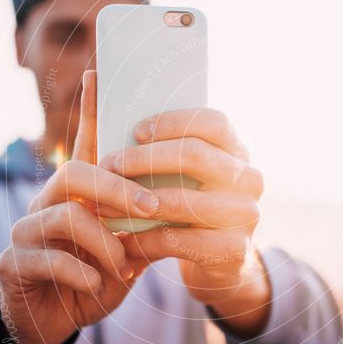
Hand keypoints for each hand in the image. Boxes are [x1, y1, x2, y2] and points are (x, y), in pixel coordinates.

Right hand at [0, 71, 159, 343]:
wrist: (56, 322)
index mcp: (78, 194)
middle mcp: (47, 202)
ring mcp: (26, 231)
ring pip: (66, 215)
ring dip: (105, 242)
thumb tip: (185, 195)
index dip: (91, 109)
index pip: (85, 143)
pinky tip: (97, 284)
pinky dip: (82, 273)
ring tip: (124, 264)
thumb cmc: (96, 275)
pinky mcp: (13, 263)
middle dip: (119, 189)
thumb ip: (145, 221)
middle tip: (151, 206)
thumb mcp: (128, 247)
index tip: (100, 72)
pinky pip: (47, 259)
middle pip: (77, 172)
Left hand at [100, 108, 271, 335]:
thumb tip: (93, 79)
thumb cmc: (188, 208)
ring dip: (135, 203)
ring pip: (184, 201)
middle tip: (108, 166)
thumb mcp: (180, 174)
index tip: (135, 132)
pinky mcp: (234, 250)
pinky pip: (180, 240)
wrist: (220, 265)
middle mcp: (249, 178)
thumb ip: (151, 138)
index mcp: (237, 151)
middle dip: (144, 159)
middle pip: (195, 155)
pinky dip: (145, 239)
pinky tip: (122, 239)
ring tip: (102, 206)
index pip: (213, 122)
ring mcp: (246, 215)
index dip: (173, 122)